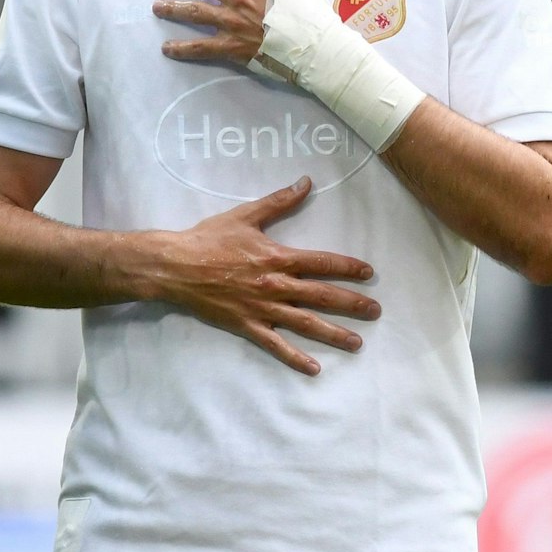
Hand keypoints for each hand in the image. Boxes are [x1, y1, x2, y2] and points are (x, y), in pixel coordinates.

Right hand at [145, 176, 378, 374]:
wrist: (175, 266)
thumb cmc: (209, 238)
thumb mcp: (246, 215)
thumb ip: (279, 201)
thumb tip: (306, 182)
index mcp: (277, 257)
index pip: (322, 263)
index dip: (348, 267)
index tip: (369, 273)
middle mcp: (275, 285)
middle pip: (322, 296)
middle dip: (352, 304)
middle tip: (376, 311)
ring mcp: (262, 308)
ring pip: (305, 323)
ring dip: (334, 334)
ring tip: (358, 343)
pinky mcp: (247, 325)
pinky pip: (275, 345)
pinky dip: (295, 358)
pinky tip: (315, 369)